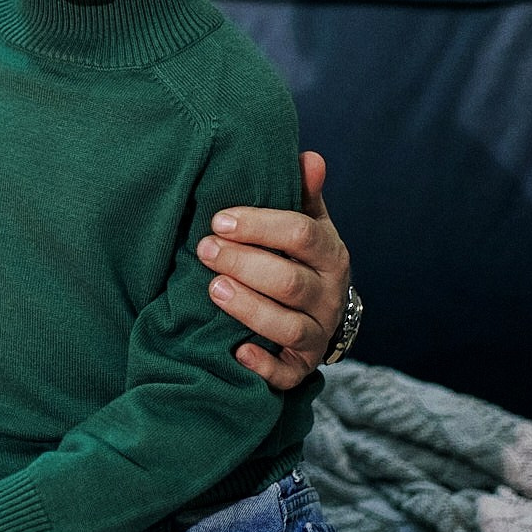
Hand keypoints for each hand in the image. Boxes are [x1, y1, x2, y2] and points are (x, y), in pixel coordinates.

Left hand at [199, 150, 350, 390]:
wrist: (321, 313)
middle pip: (290, 282)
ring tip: (212, 290)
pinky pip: (287, 374)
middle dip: (245, 264)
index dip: (260, 225)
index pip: (301, 234)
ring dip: (249, 309)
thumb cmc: (299, 258)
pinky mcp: (302, 367)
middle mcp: (329, 296)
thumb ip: (303, 194)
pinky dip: (263, 366)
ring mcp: (318, 333)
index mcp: (329, 254)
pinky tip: (237, 352)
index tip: (219, 219)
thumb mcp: (306, 223)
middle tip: (203, 250)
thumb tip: (309, 157)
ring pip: (289, 327)